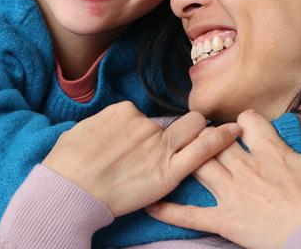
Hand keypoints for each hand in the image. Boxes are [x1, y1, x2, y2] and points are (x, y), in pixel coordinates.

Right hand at [42, 101, 239, 215]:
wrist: (68, 190)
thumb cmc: (67, 164)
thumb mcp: (81, 131)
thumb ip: (104, 125)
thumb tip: (111, 130)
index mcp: (124, 112)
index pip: (144, 116)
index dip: (146, 130)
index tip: (142, 144)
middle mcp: (145, 124)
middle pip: (177, 118)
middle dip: (183, 125)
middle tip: (182, 138)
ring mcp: (159, 145)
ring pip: (193, 127)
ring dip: (200, 131)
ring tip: (216, 135)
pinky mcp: (169, 170)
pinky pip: (202, 149)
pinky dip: (219, 139)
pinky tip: (233, 133)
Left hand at [146, 110, 300, 248]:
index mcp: (270, 151)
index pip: (247, 121)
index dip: (245, 121)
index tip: (247, 128)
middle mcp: (246, 167)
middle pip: (216, 141)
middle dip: (209, 136)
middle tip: (206, 139)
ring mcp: (232, 193)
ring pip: (199, 166)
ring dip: (187, 159)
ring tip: (176, 156)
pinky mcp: (225, 219)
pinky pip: (190, 214)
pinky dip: (169, 210)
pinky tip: (152, 204)